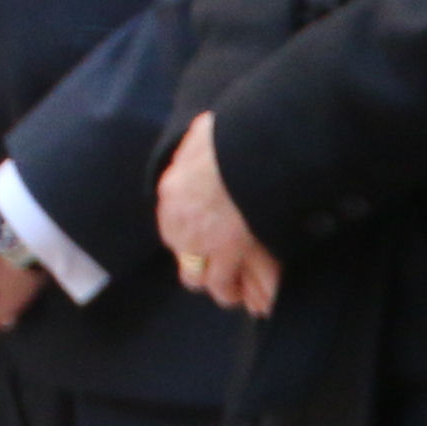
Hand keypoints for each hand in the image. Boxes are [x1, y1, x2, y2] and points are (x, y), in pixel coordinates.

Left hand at [155, 118, 280, 316]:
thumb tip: (204, 129)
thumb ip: (200, 139)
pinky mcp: (231, 252)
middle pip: (183, 256)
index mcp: (172, 191)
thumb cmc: (234, 133)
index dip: (191, 230)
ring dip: (216, 281)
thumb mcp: (207, 130)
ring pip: (200, 278)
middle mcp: (181, 224)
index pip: (173, 223)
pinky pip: (225, 283)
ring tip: (231, 287)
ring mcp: (205, 242)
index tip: (205, 231)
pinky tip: (245, 296)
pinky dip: (235, 291)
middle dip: (199, 260)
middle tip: (217, 262)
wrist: (254, 149)